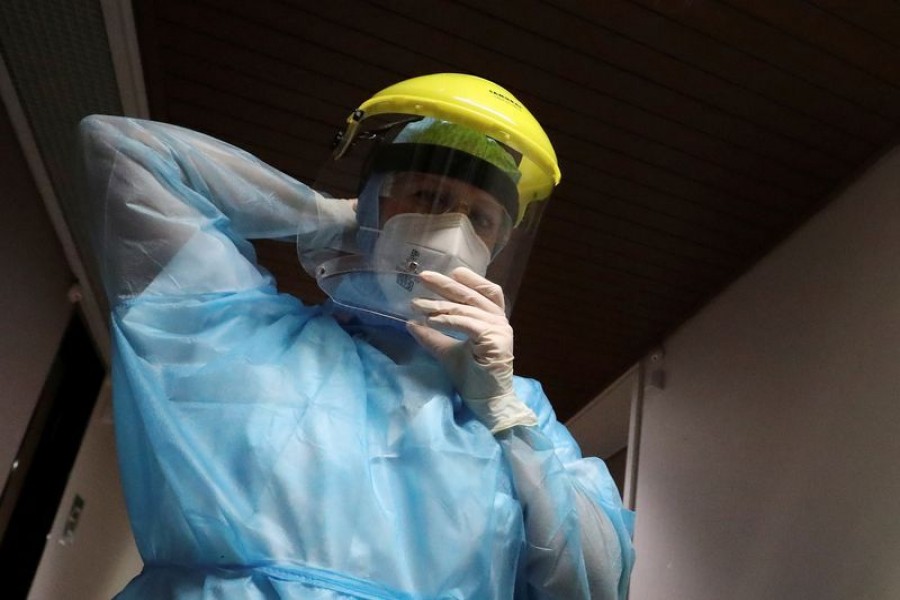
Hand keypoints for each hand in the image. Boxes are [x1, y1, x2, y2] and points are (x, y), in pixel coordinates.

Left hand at [407, 267, 537, 432]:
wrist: (487, 403)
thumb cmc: (472, 378)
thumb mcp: (448, 352)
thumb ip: (433, 336)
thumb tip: (410, 322)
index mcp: (493, 321)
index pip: (485, 292)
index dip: (470, 279)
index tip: (449, 271)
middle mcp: (500, 322)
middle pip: (473, 295)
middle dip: (446, 285)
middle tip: (423, 276)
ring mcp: (501, 330)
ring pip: (467, 309)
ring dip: (439, 306)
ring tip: (417, 304)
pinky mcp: (496, 340)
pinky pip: (468, 324)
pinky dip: (448, 320)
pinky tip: (431, 320)